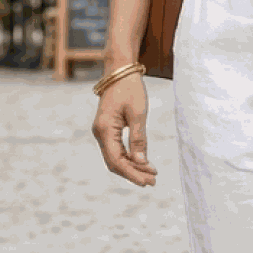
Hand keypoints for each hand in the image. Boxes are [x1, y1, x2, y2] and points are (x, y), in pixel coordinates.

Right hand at [91, 73, 157, 187]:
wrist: (120, 71)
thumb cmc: (130, 89)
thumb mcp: (138, 114)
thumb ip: (139, 139)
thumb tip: (141, 162)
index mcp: (105, 129)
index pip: (116, 160)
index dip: (131, 173)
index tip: (147, 181)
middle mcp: (100, 133)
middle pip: (114, 162)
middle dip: (133, 173)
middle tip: (153, 181)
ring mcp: (102, 132)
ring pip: (115, 158)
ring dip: (132, 167)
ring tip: (151, 175)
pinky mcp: (108, 130)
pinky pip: (117, 150)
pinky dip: (130, 158)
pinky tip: (144, 163)